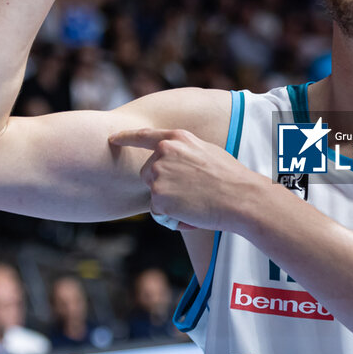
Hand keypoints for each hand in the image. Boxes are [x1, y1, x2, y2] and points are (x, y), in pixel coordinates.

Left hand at [109, 128, 267, 231]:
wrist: (240, 197)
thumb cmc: (231, 177)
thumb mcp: (207, 152)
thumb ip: (184, 153)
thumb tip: (173, 165)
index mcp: (177, 138)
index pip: (145, 136)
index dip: (126, 138)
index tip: (112, 139)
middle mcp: (163, 153)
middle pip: (147, 172)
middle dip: (162, 185)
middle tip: (192, 193)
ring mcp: (158, 174)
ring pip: (154, 194)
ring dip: (169, 202)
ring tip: (196, 202)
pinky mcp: (158, 197)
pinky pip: (159, 212)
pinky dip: (173, 217)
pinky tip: (193, 212)